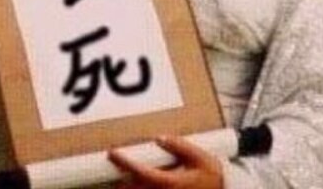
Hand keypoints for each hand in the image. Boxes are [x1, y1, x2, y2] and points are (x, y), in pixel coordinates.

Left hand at [109, 136, 223, 188]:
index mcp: (171, 182)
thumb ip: (178, 146)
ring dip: (129, 188)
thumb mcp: (198, 156)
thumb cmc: (211, 174)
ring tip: (119, 181)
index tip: (112, 154)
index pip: (141, 172)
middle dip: (120, 182)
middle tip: (111, 170)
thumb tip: (159, 138)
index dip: (125, 163)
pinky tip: (138, 184)